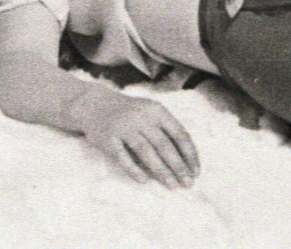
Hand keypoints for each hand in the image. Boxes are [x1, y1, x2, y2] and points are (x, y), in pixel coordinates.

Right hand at [70, 87, 198, 188]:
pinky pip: (123, 157)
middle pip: (164, 145)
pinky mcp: (108, 138)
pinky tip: (145, 181)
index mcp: (156, 110)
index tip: (195, 172)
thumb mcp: (150, 113)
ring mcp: (123, 127)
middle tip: (187, 184)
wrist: (94, 104)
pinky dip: (135, 170)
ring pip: (146, 152)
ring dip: (161, 171)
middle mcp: (141, 116)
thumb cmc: (130, 113)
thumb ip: (166, 131)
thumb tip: (186, 161)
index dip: (189, 154)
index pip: (179, 133)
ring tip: (172, 186)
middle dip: (178, 167)